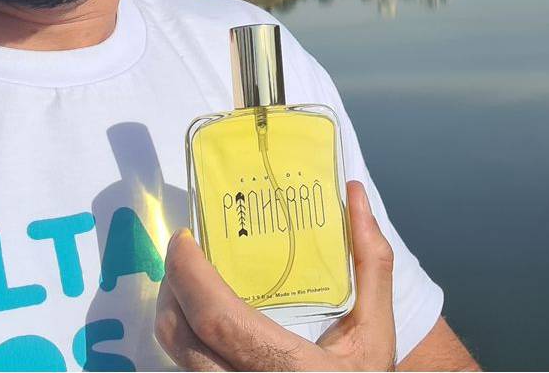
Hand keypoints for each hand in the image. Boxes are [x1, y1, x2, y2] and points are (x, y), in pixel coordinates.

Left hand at [155, 180, 396, 370]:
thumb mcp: (375, 331)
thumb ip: (371, 264)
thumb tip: (355, 193)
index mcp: (287, 367)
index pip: (219, 321)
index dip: (191, 277)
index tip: (185, 240)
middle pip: (181, 339)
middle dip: (172, 288)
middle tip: (183, 251)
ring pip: (178, 357)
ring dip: (176, 313)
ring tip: (192, 278)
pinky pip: (190, 367)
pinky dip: (188, 337)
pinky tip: (204, 315)